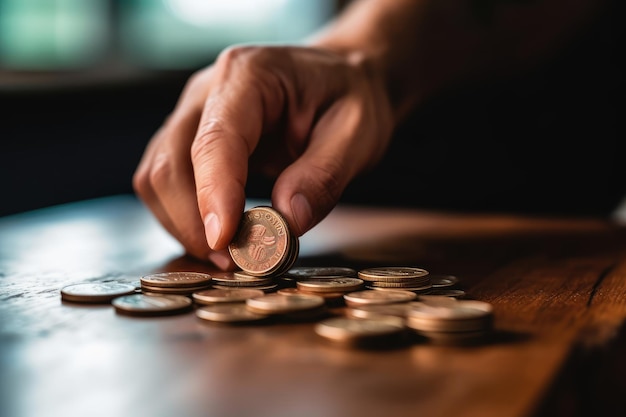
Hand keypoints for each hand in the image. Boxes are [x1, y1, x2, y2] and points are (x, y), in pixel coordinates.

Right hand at [133, 45, 393, 268]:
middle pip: (170, 163)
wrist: (339, 79)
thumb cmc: (350, 97)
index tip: (224, 242)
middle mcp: (207, 91)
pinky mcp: (191, 140)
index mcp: (249, 75)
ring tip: (230, 256)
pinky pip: (168, 183)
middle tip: (234, 262)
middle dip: (193, 223)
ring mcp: (193, 115)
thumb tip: (287, 220)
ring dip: (183, 225)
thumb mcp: (358, 132)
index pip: (215, 139)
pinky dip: (185, 218)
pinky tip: (221, 238)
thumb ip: (324, 174)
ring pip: (158, 178)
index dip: (214, 194)